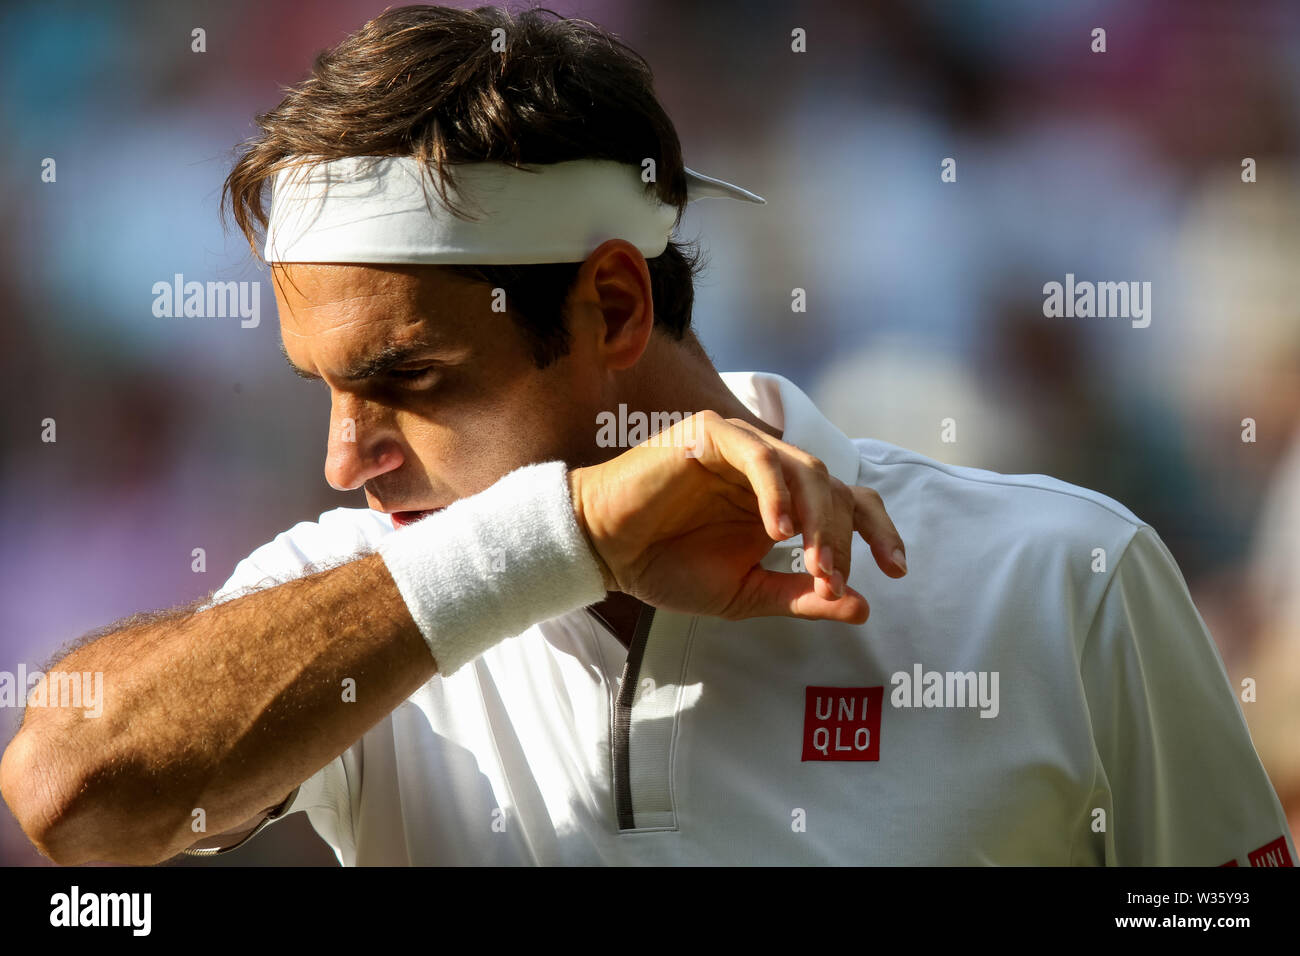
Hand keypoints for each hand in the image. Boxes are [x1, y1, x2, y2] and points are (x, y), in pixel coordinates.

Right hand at [568, 410, 906, 622]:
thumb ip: (800, 598)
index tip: (895, 572)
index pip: (851, 504)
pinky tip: (777, 531)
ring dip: (818, 521)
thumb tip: (863, 608)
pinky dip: (776, 492)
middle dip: (843, 539)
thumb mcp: (745, 594)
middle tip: (832, 581)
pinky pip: (758, 456)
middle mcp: (773, 473)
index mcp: (786, 505)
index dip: (879, 532)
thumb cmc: (668, 567)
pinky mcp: (712, 435)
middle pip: (836, 490)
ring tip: (812, 564)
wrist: (606, 551)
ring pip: (806, 471)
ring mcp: (744, 448)